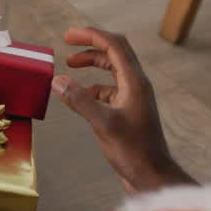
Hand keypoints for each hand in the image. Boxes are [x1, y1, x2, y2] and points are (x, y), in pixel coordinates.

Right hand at [52, 28, 194, 192]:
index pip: (114, 45)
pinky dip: (94, 87)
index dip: (91, 36)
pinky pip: (111, 90)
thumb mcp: (102, 123)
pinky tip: (80, 96)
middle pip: (115, 53)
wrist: (152, 175)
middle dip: (91, 45)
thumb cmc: (133, 151)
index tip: (68, 35)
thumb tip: (58, 81)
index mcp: (135, 82)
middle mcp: (137, 86)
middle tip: (68, 42)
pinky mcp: (129, 112)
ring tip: (70, 66)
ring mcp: (135, 98)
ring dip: (93, 64)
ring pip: (113, 71)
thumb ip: (80, 100)